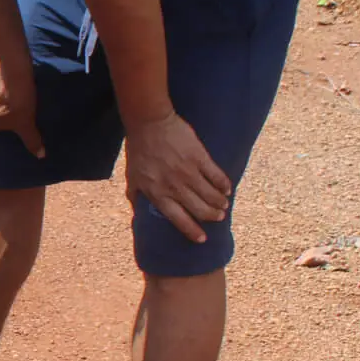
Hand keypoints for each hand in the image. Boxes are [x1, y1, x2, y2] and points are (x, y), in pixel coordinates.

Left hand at [124, 111, 231, 242]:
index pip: (178, 218)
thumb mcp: (132, 176)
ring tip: (223, 205)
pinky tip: (227, 189)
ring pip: (210, 195)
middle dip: (211, 216)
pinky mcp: (199, 157)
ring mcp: (188, 171)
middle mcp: (174, 186)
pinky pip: (216, 176)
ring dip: (220, 203)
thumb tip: (137, 213)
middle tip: (218, 217)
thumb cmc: (139, 149)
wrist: (149, 122)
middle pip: (199, 209)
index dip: (191, 230)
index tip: (202, 238)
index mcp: (157, 192)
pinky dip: (224, 184)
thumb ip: (136, 195)